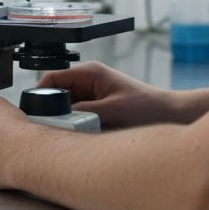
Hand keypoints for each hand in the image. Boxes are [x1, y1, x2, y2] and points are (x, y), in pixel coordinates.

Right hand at [37, 61, 181, 127]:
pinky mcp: (97, 106)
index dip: (40, 97)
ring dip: (66, 121)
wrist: (170, 114)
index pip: (50, 79)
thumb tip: (55, 120)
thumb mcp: (111, 111)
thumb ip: (82, 114)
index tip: (37, 117)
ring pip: (65, 108)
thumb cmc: (147, 108)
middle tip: (55, 131)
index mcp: (89, 72)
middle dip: (53, 112)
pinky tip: (83, 136)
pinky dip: (76, 126)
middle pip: (55, 95)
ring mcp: (92, 93)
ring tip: (74, 134)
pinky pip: (77, 116)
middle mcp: (88, 80)